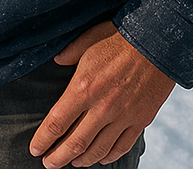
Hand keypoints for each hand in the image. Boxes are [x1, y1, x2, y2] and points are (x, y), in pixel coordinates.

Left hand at [29, 22, 175, 167]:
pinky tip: (100, 158)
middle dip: (58, 157)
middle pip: (75, 143)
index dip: (43, 139)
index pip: (57, 122)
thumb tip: (57, 60)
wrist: (158, 41)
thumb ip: (70, 53)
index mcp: (84, 88)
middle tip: (48, 164)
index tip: (34, 148)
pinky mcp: (140, 120)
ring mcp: (123, 117)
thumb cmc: (120, 37)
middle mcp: (102, 107)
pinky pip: (122, 146)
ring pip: (98, 150)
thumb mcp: (89, 38)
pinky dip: (109, 156)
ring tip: (72, 163)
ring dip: (82, 160)